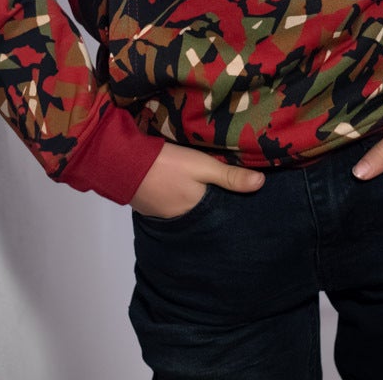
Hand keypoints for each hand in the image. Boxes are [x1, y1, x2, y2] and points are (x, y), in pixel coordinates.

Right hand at [129, 141, 265, 218]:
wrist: (120, 163)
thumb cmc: (166, 165)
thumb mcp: (201, 166)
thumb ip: (229, 175)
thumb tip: (261, 184)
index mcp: (197, 210)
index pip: (220, 214)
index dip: (230, 207)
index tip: (244, 204)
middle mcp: (181, 219)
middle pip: (203, 213)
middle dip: (213, 207)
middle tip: (225, 197)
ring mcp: (162, 214)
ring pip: (186, 210)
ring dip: (194, 203)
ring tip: (206, 193)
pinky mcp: (149, 206)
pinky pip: (170, 207)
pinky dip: (177, 200)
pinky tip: (181, 190)